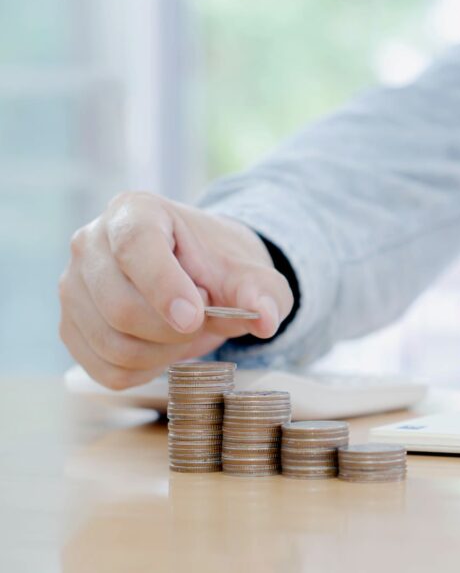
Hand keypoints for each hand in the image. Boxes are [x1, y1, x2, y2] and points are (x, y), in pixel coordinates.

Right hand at [58, 192, 293, 388]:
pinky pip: (106, 370)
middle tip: (202, 319)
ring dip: (163, 353)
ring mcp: (72, 286)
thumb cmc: (218, 266)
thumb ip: (263, 291)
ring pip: (113, 345)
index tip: (195, 318)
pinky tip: (164, 349)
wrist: (198, 273)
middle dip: (173, 330)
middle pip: (121, 308)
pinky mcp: (70, 326)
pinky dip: (145, 370)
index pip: (135, 248)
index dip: (164, 288)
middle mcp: (91, 243)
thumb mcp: (249, 272)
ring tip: (185, 332)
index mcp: (134, 212)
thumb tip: (267, 319)